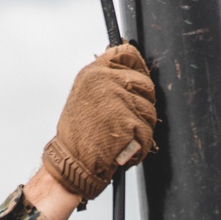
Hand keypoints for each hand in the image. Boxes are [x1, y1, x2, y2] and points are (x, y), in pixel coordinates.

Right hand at [42, 43, 156, 203]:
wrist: (70, 164)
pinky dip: (140, 147)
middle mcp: (106, 82)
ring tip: (119, 138)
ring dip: (141, 129)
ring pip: (150, 112)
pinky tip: (122, 150)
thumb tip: (133, 73)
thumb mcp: (83, 95)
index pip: (129, 55)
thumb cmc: (78, 136)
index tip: (139, 83)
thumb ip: (106, 80)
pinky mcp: (129, 124)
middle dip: (142, 106)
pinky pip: (148, 134)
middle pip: (147, 85)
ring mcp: (119, 102)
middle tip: (124, 122)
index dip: (139, 68)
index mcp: (94, 72)